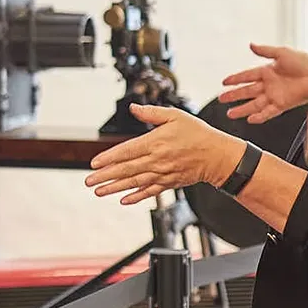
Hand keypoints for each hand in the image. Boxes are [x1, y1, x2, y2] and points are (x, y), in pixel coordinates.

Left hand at [85, 104, 246, 205]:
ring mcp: (163, 174)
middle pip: (126, 170)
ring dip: (115, 188)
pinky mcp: (169, 183)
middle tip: (89, 181)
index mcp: (156, 142)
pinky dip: (136, 197)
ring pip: (134, 183)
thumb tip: (133, 108)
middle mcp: (157, 160)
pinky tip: (124, 200)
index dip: (108, 158)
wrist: (218, 156)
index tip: (94, 163)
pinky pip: (150, 192)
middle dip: (105, 176)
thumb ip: (151, 113)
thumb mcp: (175, 116)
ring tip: (99, 192)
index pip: (126, 151)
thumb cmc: (198, 134)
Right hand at [219, 43, 307, 123]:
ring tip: (230, 114)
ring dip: (242, 109)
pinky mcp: (282, 105)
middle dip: (233, 96)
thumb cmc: (306, 63)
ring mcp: (275, 96)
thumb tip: (251, 45)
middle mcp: (270, 84)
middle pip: (247, 91)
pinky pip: (268, 112)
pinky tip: (250, 119)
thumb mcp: (283, 52)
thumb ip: (265, 51)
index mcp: (268, 71)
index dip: (235, 79)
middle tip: (221, 98)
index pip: (247, 76)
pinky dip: (259, 116)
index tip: (224, 82)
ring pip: (254, 104)